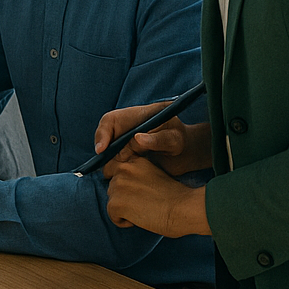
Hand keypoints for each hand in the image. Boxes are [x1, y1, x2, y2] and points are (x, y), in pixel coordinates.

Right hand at [92, 102, 211, 175]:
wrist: (186, 155)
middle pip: (106, 140)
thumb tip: (137, 139)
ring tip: (132, 169)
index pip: (110, 121)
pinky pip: (114, 164)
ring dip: (116, 164)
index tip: (101, 150)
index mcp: (137, 114)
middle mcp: (126, 126)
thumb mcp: (174, 139)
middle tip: (125, 164)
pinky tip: (131, 173)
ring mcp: (124, 141)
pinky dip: (119, 170)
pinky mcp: (125, 154)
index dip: (102, 135)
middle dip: (112, 155)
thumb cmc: (182, 143)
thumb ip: (157, 139)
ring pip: (109, 154)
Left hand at [104, 155, 209, 236]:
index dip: (122, 183)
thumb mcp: (155, 175)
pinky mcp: (116, 202)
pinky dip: (124, 222)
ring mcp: (118, 185)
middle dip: (124, 197)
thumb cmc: (177, 197)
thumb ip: (138, 176)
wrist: (184, 208)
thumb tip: (128, 188)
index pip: (115, 169)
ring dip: (124, 209)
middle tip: (144, 204)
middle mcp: (124, 169)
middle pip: (112, 187)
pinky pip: (113, 216)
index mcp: (135, 161)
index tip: (133, 192)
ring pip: (112, 201)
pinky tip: (141, 219)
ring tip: (145, 211)